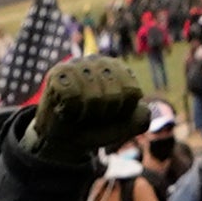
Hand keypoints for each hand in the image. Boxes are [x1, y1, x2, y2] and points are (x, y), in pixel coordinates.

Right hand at [25, 56, 149, 167]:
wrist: (64, 139)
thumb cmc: (96, 126)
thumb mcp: (124, 125)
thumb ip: (141, 118)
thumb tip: (144, 108)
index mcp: (119, 69)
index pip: (132, 92)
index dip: (122, 111)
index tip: (111, 114)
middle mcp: (99, 61)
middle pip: (113, 95)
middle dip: (104, 114)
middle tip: (92, 115)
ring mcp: (78, 64)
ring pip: (93, 97)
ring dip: (86, 115)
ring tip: (79, 112)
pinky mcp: (57, 73)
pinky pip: (72, 96)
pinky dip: (69, 111)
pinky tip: (65, 109)